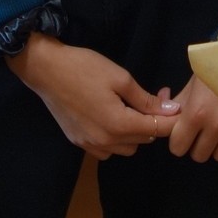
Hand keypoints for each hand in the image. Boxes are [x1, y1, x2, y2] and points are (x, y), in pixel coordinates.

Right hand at [8, 38, 176, 160]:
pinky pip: (107, 150)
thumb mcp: (120, 79)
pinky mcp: (78, 142)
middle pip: (143, 140)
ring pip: (126, 148)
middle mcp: (106, 142)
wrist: (45, 69)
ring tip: (128, 109)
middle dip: (152, 121)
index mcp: (119, 125)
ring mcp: (90, 145)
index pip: (157, 130)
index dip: (169, 117)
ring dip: (133, 133)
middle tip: (150, 98)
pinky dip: (115, 140)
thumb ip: (146, 100)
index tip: (170, 101)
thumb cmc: (84, 68)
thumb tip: (172, 110)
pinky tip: (110, 119)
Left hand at [164, 76, 217, 162]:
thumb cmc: (215, 69)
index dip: (177, 141)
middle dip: (196, 146)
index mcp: (196, 114)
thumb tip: (164, 117)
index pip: (178, 147)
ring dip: (216, 147)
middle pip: (199, 156)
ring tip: (217, 131)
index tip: (182, 133)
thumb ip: (178, 105)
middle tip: (199, 132)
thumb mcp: (192, 85)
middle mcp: (215, 126)